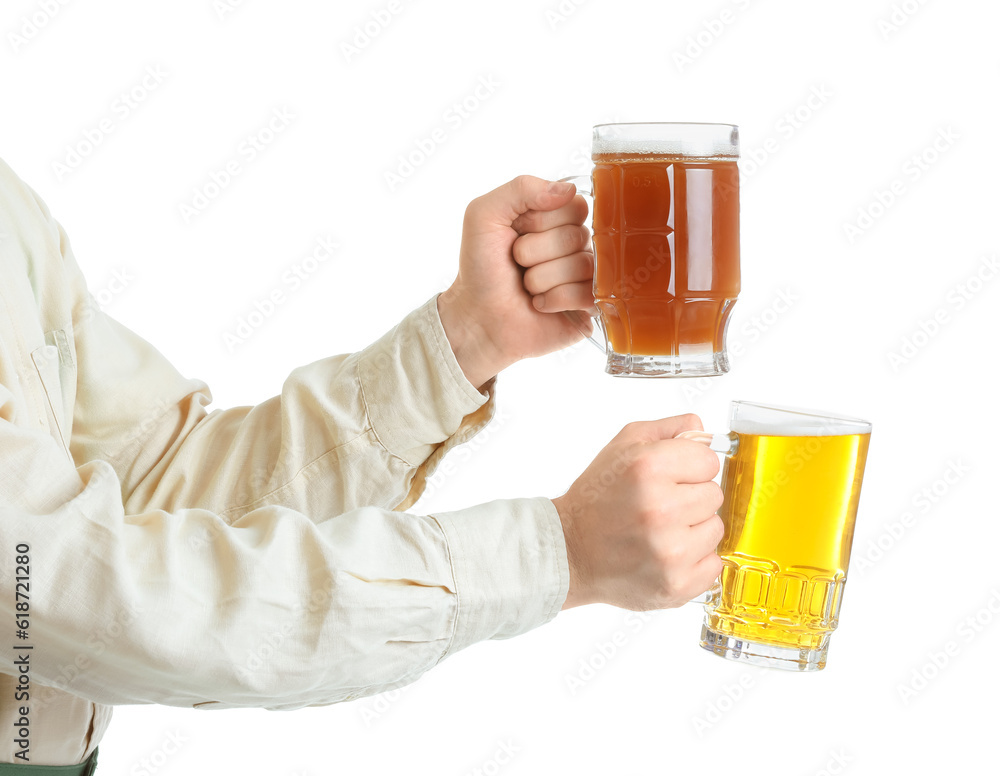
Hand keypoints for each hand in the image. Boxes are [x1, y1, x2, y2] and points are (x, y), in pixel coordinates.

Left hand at [437, 175, 594, 389]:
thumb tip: (568, 189)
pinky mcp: (588, 305)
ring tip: (526, 286)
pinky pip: (587, 293)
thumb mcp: (485, 215)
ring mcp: (585, 276)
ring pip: (582, 265)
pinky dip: (554, 299)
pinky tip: (539, 304)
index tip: (516, 232)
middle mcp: (575, 244)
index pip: (574, 204)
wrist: (476, 317)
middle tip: (518, 264)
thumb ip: (521, 188)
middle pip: (577, 235)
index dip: (540, 221)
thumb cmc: (481, 267)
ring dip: (541, 278)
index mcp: (557, 218)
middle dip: (535, 251)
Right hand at [552, 415, 724, 611]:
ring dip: (693, 529)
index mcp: (648, 468)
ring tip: (661, 531)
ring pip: (715, 529)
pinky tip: (666, 554)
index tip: (670, 477)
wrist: (570, 551)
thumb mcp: (622, 447)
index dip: (689, 467)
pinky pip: (713, 565)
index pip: (709, 460)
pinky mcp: (676, 584)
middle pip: (714, 495)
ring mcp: (670, 551)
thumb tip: (704, 432)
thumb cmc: (596, 500)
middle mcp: (660, 509)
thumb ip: (668, 430)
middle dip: (691, 497)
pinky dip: (694, 561)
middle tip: (660, 506)